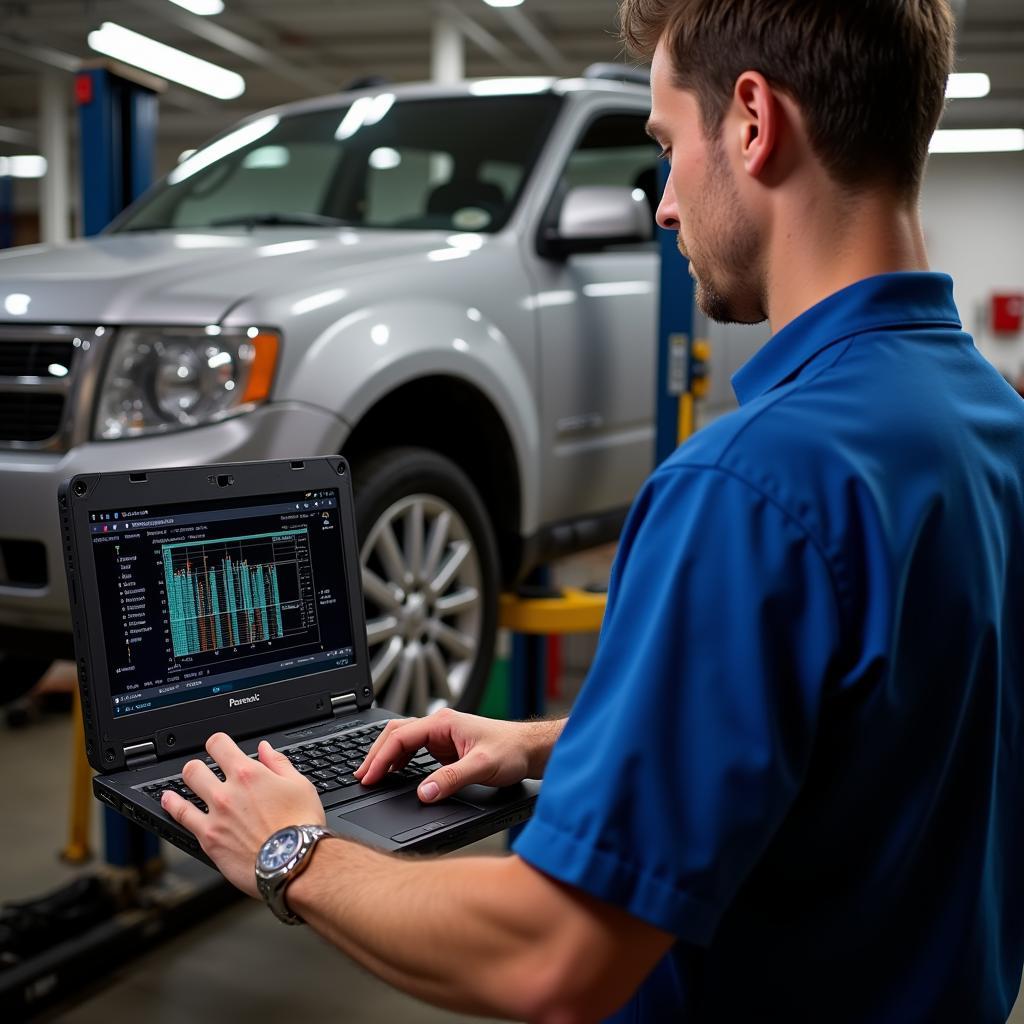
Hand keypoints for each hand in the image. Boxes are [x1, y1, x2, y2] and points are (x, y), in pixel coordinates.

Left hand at [160, 733, 324, 897]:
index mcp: (249, 774)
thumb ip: (278, 763)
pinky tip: (169, 800)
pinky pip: (181, 817)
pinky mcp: (208, 838)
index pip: (219, 745)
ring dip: (186, 781)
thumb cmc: (301, 826)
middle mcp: (227, 791)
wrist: (294, 862)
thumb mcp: (300, 785)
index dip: (218, 743)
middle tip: (205, 769)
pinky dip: (172, 805)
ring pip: (187, 786)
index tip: (219, 747)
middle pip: (196, 766)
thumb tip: (265, 749)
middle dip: (199, 764)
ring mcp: (215, 815)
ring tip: (189, 781)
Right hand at [355, 709, 562, 803]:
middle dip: (375, 754)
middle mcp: (439, 725)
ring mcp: (442, 735)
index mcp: (443, 723)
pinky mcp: (446, 746)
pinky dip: (399, 760)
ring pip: (403, 741)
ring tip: (371, 776)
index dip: (380, 757)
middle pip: (396, 734)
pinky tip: (394, 773)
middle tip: (361, 777)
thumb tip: (424, 792)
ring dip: (385, 757)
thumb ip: (451, 779)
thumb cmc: (512, 750)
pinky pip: (414, 750)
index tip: (368, 776)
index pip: (401, 737)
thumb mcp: (482, 767)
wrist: (530, 749)